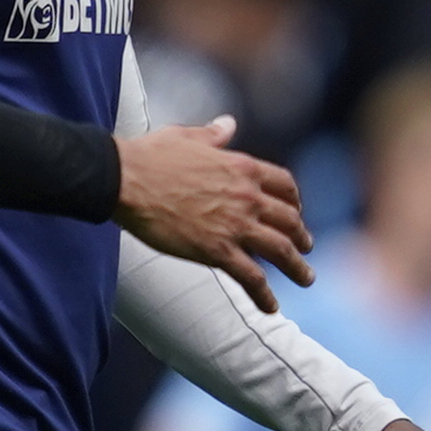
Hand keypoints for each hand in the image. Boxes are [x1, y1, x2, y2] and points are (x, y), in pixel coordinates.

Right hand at [114, 116, 313, 312]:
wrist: (124, 180)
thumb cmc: (149, 156)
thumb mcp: (186, 136)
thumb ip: (213, 134)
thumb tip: (228, 124)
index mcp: (242, 167)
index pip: (284, 185)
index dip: (294, 200)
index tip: (294, 210)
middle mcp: (247, 197)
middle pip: (290, 221)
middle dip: (301, 236)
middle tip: (305, 248)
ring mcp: (235, 226)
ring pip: (281, 251)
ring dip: (297, 268)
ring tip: (305, 279)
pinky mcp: (217, 251)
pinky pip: (252, 278)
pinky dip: (265, 295)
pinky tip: (271, 307)